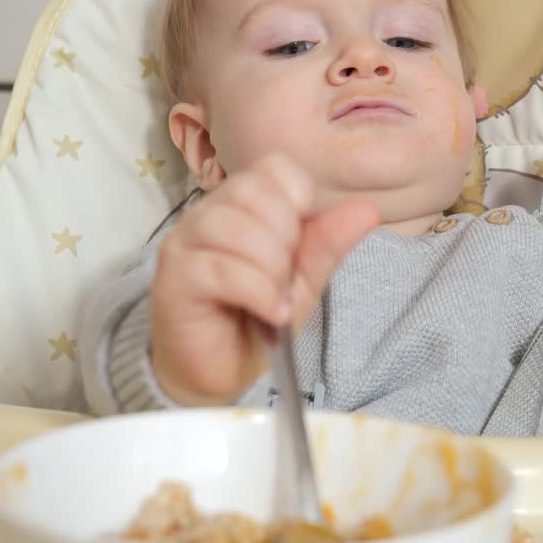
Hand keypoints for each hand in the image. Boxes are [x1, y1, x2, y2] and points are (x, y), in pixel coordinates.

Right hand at [149, 155, 378, 405]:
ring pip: (235, 228)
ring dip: (271, 269)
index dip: (296, 201)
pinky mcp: (175, 279)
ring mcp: (185, 244)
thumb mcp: (303, 282)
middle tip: (285, 278)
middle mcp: (206, 215)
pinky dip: (258, 292)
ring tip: (276, 300)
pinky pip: (223, 269)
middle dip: (285, 238)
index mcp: (239, 205)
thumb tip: (366, 210)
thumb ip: (328, 245)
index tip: (297, 243)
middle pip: (253, 192)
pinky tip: (270, 313)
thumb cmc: (254, 320)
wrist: (218, 374)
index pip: (273, 168)